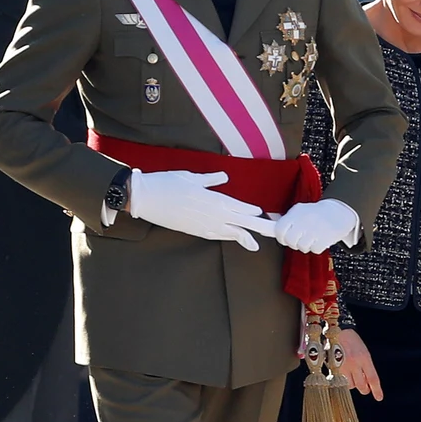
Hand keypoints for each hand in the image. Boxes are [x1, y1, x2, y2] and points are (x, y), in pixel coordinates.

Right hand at [127, 170, 276, 249]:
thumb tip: (224, 178)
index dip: (252, 211)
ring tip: (256, 244)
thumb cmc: (169, 183)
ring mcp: (204, 226)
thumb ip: (211, 180)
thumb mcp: (192, 177)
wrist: (147, 198)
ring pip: (230, 233)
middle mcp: (213, 215)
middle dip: (258, 228)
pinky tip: (233, 238)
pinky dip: (227, 237)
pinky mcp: (195, 231)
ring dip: (244, 237)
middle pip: (241, 223)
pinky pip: (216, 236)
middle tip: (272, 233)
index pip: (240, 207)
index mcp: (214, 199)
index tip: (261, 213)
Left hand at [272, 199, 358, 253]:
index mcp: (296, 212)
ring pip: (302, 247)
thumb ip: (285, 222)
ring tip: (312, 237)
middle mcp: (305, 219)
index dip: (281, 237)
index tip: (284, 238)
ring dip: (306, 245)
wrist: (339, 211)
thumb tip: (265, 231)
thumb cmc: (314, 214)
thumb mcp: (299, 212)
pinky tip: (320, 239)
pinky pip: (315, 250)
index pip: (279, 230)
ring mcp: (316, 229)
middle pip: (290, 241)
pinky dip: (317, 247)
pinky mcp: (326, 237)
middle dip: (293, 243)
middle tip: (300, 239)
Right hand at [339, 328, 382, 399]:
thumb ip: (366, 367)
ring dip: (353, 384)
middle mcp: (355, 363)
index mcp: (365, 358)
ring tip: (352, 375)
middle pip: (362, 386)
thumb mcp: (363, 352)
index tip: (379, 397)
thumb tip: (369, 383)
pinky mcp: (334, 368)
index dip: (376, 390)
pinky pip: (341, 382)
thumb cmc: (352, 342)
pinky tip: (344, 374)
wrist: (337, 332)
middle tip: (365, 388)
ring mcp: (344, 366)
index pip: (373, 378)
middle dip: (365, 389)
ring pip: (351, 385)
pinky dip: (344, 381)